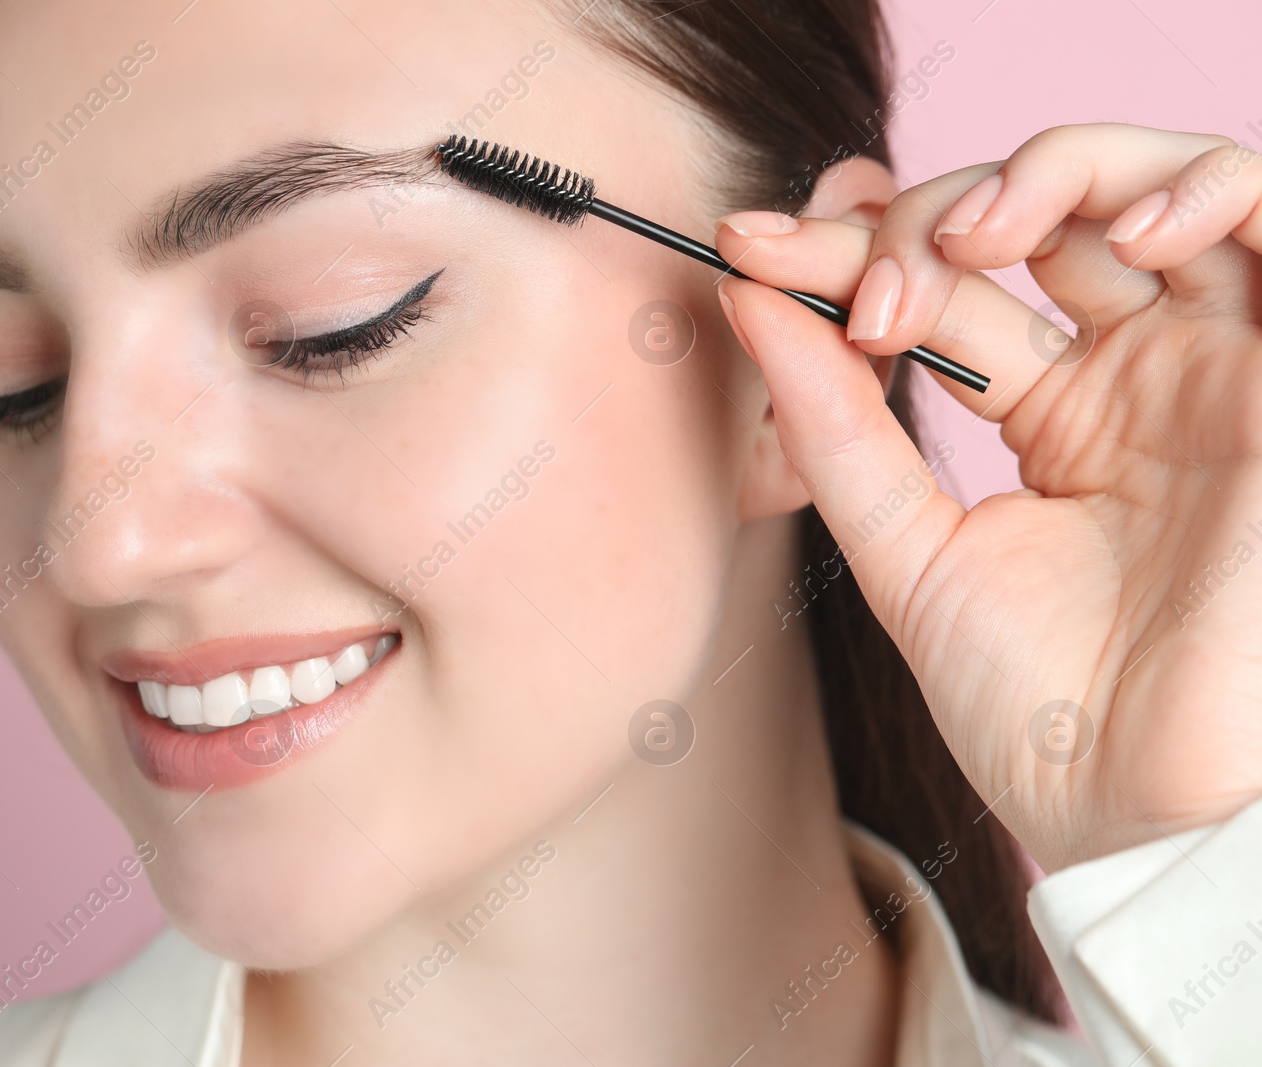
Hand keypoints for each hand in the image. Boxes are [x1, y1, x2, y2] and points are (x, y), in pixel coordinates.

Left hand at [713, 123, 1261, 872]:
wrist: (1135, 806)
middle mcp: (1134, 375)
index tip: (752, 254)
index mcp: (1053, 413)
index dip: (853, 252)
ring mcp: (1210, 365)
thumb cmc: (1033, 707)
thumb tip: (748, 303)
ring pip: (1150, 187)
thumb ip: (834, 429)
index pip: (950, 284)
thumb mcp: (904, 551)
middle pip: (1034, 219)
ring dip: (1052, 175)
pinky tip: (1112, 241)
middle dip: (926, 218)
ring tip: (973, 242)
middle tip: (859, 280)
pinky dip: (1196, 192)